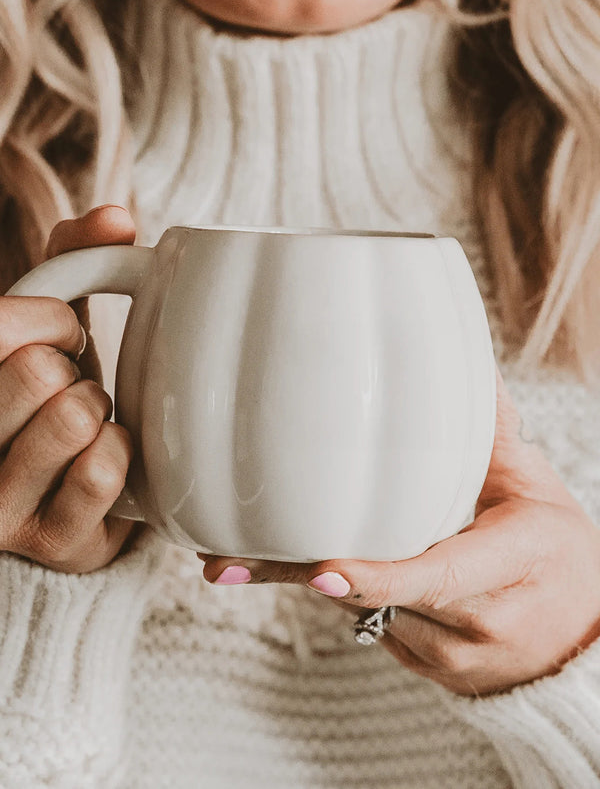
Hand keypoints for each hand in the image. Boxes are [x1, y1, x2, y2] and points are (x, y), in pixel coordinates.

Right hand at [0, 204, 138, 572]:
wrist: (65, 497)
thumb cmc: (49, 400)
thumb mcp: (46, 329)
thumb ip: (72, 260)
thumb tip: (119, 217)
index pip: (2, 327)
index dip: (50, 322)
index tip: (62, 338)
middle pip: (35, 370)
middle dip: (75, 367)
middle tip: (73, 386)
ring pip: (72, 416)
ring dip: (98, 409)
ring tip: (85, 423)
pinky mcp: (46, 542)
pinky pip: (103, 469)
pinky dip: (120, 451)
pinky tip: (107, 457)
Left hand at [200, 366, 599, 694]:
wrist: (577, 646)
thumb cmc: (558, 558)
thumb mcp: (536, 491)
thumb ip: (495, 434)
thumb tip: (467, 366)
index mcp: (513, 567)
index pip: (439, 576)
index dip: (379, 576)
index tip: (322, 571)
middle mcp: (478, 622)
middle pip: (379, 599)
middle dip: (301, 578)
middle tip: (225, 564)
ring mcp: (450, 657)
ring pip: (364, 615)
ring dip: (314, 582)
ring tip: (240, 561)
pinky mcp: (428, 672)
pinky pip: (372, 628)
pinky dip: (342, 596)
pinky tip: (312, 570)